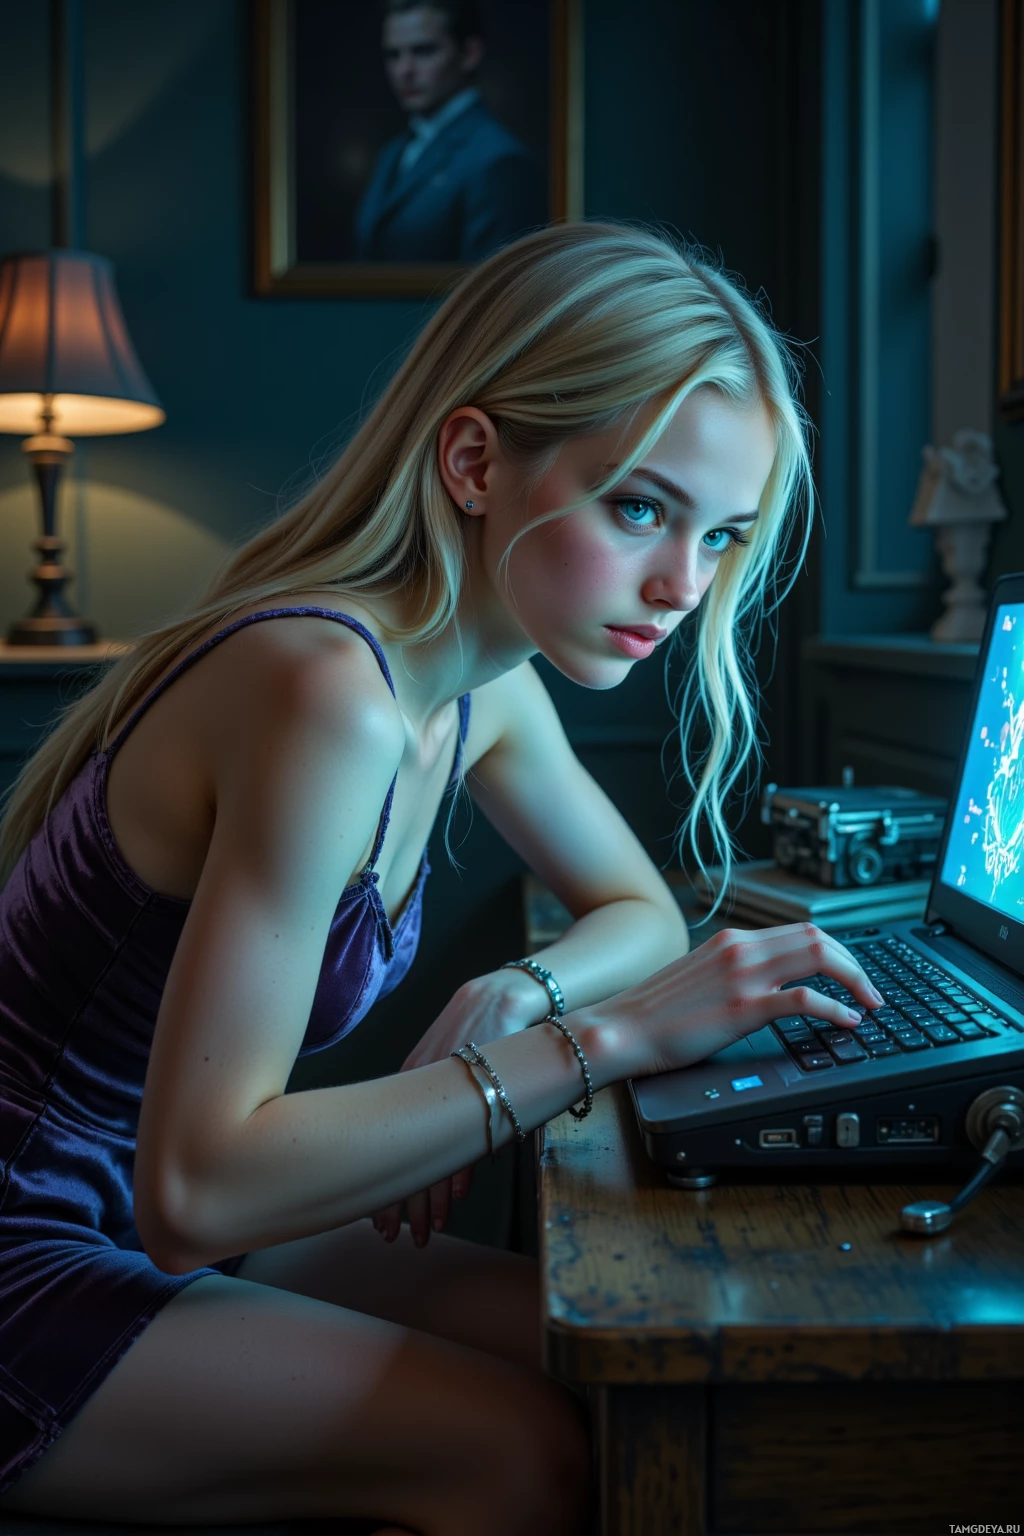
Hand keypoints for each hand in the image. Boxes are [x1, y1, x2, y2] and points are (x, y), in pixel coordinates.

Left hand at [371, 967, 547, 1244]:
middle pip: (403, 1157)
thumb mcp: (446, 1060)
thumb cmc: (475, 1031)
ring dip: (431, 1198)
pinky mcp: (482, 1091)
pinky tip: (454, 1197)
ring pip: (433, 1156)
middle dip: (401, 1202)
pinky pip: (467, 1140)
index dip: (384, 1186)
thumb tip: (424, 1143)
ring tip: (429, 1228)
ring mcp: (451, 1091)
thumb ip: (432, 1095)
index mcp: (407, 1081)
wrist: (505, 996)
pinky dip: (460, 1171)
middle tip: (395, 1236)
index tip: (377, 1220)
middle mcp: (421, 1088)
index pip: (386, 1144)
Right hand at [595, 921, 884, 1079]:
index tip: (852, 974)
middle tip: (872, 991)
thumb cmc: (654, 1013)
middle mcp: (741, 950)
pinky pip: (803, 999)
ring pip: (818, 957)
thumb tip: (767, 985)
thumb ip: (732, 973)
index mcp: (732, 941)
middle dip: (855, 962)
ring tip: (871, 1003)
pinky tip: (848, 1021)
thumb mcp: (699, 977)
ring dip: (855, 979)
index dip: (838, 951)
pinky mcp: (742, 1008)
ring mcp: (743, 977)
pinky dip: (835, 1007)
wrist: (621, 1029)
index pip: (801, 931)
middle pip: (818, 938)